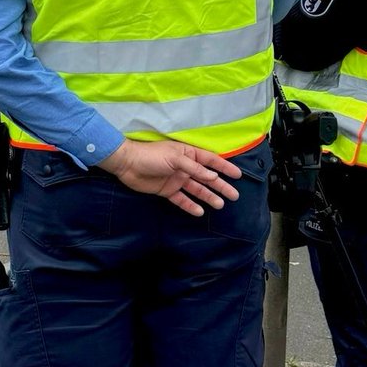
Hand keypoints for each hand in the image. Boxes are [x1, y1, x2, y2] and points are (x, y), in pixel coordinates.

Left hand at [99, 138, 241, 214]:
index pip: (211, 161)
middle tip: (234, 196)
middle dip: (221, 186)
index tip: (238, 175)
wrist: (128, 164)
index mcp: (188, 155)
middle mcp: (185, 168)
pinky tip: (200, 211)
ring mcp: (176, 180)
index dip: (225, 168)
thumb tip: (213, 177)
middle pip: (206, 178)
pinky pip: (182, 199)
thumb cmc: (152, 155)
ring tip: (220, 205)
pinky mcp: (167, 191)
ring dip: (208, 197)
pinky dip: (190, 205)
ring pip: (197, 190)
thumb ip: (195, 168)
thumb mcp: (175, 158)